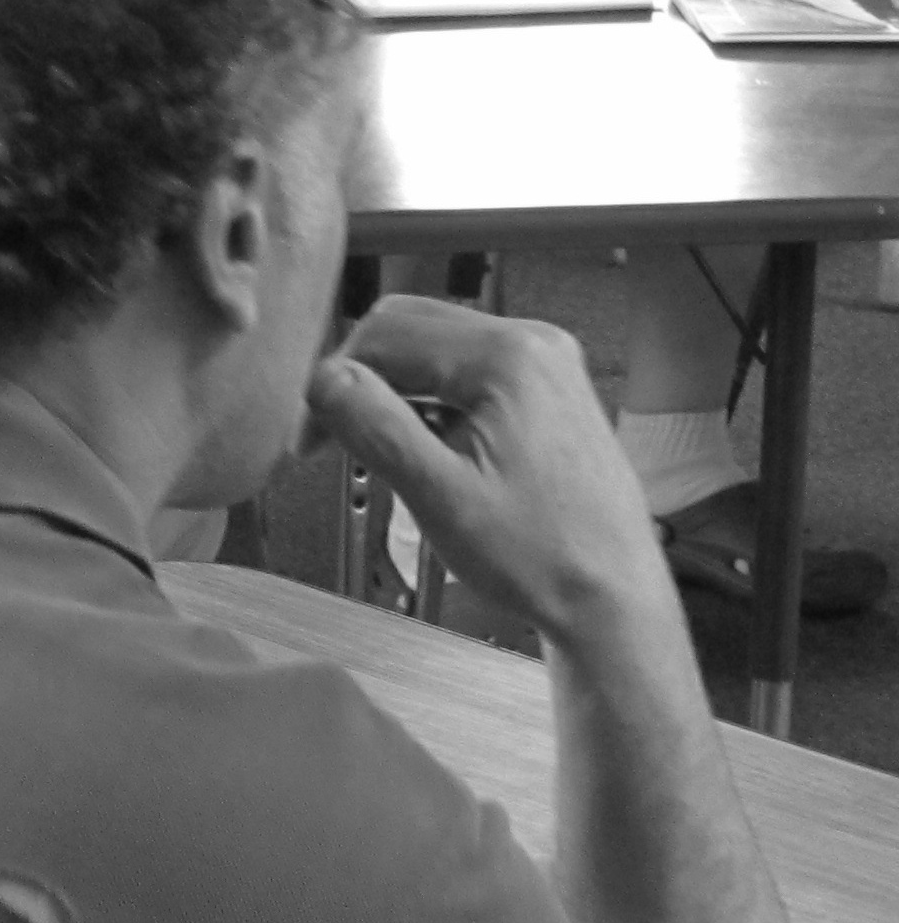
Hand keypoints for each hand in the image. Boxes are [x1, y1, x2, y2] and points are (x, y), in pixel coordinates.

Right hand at [306, 294, 676, 643]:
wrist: (611, 595)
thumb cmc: (541, 557)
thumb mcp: (438, 496)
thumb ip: (375, 426)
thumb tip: (323, 378)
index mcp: (507, 358)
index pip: (384, 334)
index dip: (334, 381)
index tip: (310, 437)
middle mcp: (533, 344)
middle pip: (409, 326)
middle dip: (361, 377)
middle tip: (331, 438)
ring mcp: (545, 363)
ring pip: (435, 346)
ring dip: (393, 388)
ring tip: (375, 448)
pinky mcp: (547, 387)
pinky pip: (465, 370)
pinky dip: (429, 399)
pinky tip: (421, 447)